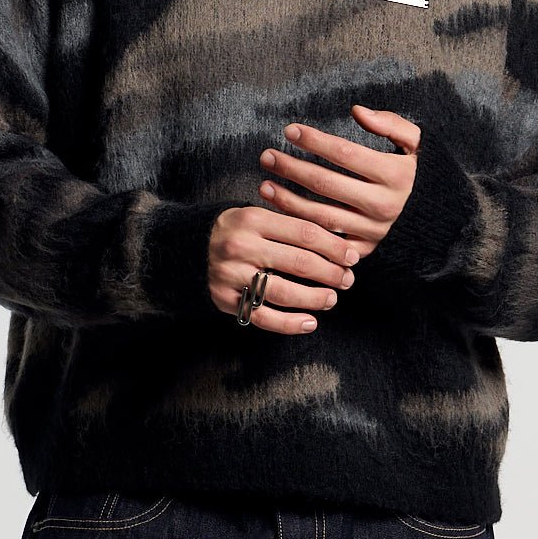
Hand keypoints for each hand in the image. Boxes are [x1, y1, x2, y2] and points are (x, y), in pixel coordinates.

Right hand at [207, 205, 358, 334]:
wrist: (184, 247)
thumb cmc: (233, 230)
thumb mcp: (254, 215)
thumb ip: (288, 224)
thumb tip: (337, 241)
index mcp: (253, 219)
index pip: (304, 232)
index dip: (333, 246)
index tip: (353, 255)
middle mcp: (241, 246)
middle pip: (299, 262)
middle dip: (330, 273)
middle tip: (348, 279)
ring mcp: (231, 275)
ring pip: (284, 292)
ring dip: (315, 298)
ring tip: (331, 299)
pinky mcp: (225, 300)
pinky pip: (263, 317)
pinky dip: (290, 323)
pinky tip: (310, 322)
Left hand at [257, 105, 420, 258]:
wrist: (429, 215)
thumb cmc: (409, 169)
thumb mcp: (413, 141)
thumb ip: (390, 122)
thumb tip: (357, 111)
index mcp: (395, 175)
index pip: (345, 154)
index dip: (314, 141)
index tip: (289, 130)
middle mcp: (384, 205)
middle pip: (327, 185)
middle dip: (292, 168)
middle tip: (266, 156)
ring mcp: (373, 231)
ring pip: (321, 216)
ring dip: (287, 200)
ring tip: (264, 184)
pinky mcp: (363, 249)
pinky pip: (324, 240)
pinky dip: (300, 226)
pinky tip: (279, 211)